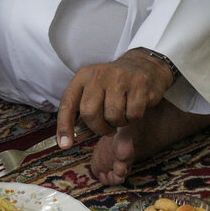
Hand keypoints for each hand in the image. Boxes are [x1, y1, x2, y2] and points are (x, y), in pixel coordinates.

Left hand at [56, 48, 173, 146]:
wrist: (145, 65)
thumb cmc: (115, 85)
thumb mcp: (94, 89)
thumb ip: (83, 109)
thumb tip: (68, 140)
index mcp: (83, 76)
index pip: (68, 104)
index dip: (64, 127)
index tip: (65, 145)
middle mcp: (99, 75)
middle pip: (90, 113)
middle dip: (99, 128)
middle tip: (107, 129)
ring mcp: (120, 78)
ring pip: (113, 116)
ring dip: (118, 123)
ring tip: (122, 115)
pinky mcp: (139, 84)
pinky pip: (133, 115)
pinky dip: (133, 118)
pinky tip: (134, 108)